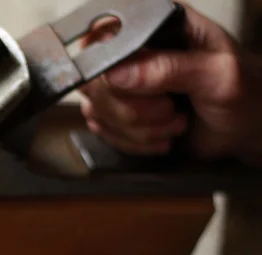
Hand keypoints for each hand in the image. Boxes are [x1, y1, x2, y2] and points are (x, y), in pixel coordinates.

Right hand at [78, 4, 261, 166]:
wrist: (247, 130)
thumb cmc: (245, 93)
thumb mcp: (218, 75)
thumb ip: (171, 68)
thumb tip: (119, 72)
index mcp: (157, 24)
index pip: (106, 37)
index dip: (112, 67)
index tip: (139, 89)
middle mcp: (134, 50)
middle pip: (95, 80)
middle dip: (132, 109)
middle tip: (169, 109)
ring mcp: (122, 82)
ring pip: (96, 109)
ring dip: (137, 130)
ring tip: (173, 122)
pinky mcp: (118, 110)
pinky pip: (102, 130)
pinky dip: (133, 142)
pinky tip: (161, 135)